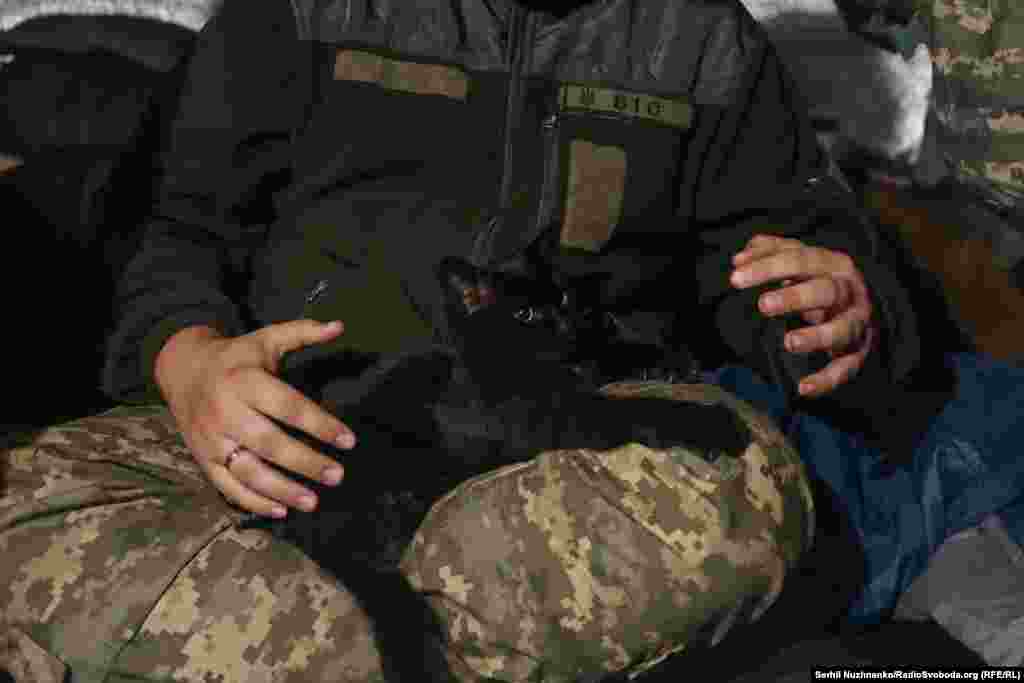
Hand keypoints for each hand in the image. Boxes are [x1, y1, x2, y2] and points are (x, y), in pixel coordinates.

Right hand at [155, 320, 356, 516]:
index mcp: (244, 380)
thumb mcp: (267, 338)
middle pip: (269, 443)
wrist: (182, 369)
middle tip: (338, 475)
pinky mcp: (203, 459)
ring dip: (282, 490)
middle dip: (305, 462)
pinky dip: (254, 502)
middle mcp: (225, 411)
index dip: (320, 424)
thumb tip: (340, 326)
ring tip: (314, 501)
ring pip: (247, 471)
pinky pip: (228, 487)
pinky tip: (282, 510)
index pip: (288, 406)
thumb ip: (303, 332)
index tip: (349, 440)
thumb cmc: (237, 357)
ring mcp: (211, 439)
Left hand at [730, 234, 876, 397]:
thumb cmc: (823, 279)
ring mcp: (856, 324)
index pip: (801, 260)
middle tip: (763, 304)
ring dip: (817, 337)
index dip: (768, 267)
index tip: (735, 278)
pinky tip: (803, 388)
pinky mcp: (858, 353)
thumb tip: (739, 258)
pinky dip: (827, 380)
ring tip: (789, 343)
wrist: (870, 304)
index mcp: (832, 265)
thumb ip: (772, 252)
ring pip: (843, 330)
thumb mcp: (803, 260)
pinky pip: (845, 368)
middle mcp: (849, 292)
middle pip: (827, 292)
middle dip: (796, 297)